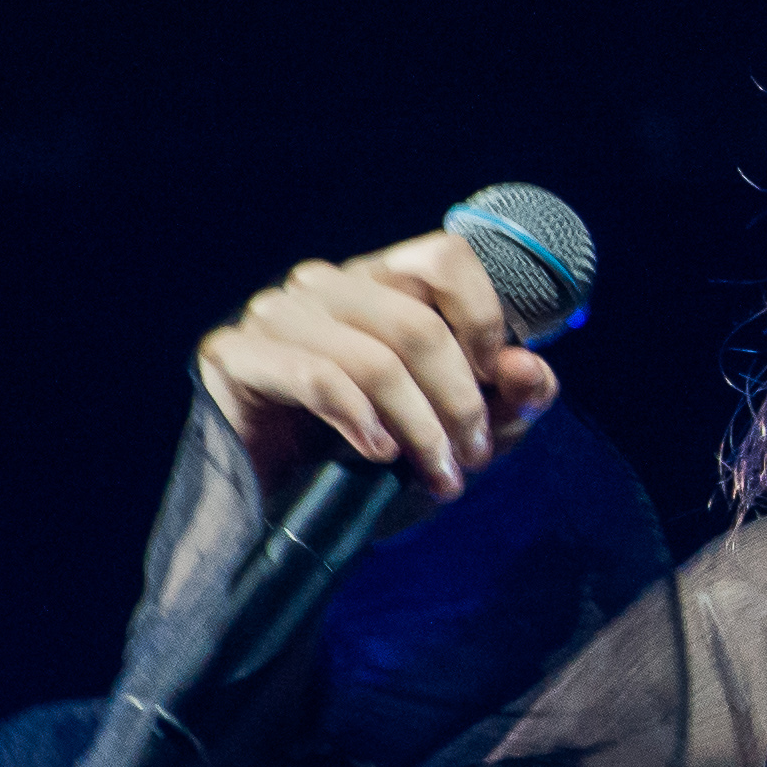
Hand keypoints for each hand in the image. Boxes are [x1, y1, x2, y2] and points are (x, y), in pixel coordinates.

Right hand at [194, 231, 561, 502]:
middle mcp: (326, 285)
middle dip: (459, 401)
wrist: (278, 509)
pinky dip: (362, 423)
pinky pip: (319, 379)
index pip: (444, 257)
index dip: (484, 320)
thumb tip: (531, 370)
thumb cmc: (369, 459)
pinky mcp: (235, 354)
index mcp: (380, 283)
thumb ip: (506, 398)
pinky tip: (378, 456)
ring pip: (375, 360)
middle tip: (471, 456)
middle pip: (418, 323)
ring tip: (437, 473)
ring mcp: (275, 314)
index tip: (498, 384)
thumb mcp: (456, 432)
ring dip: (420, 427)